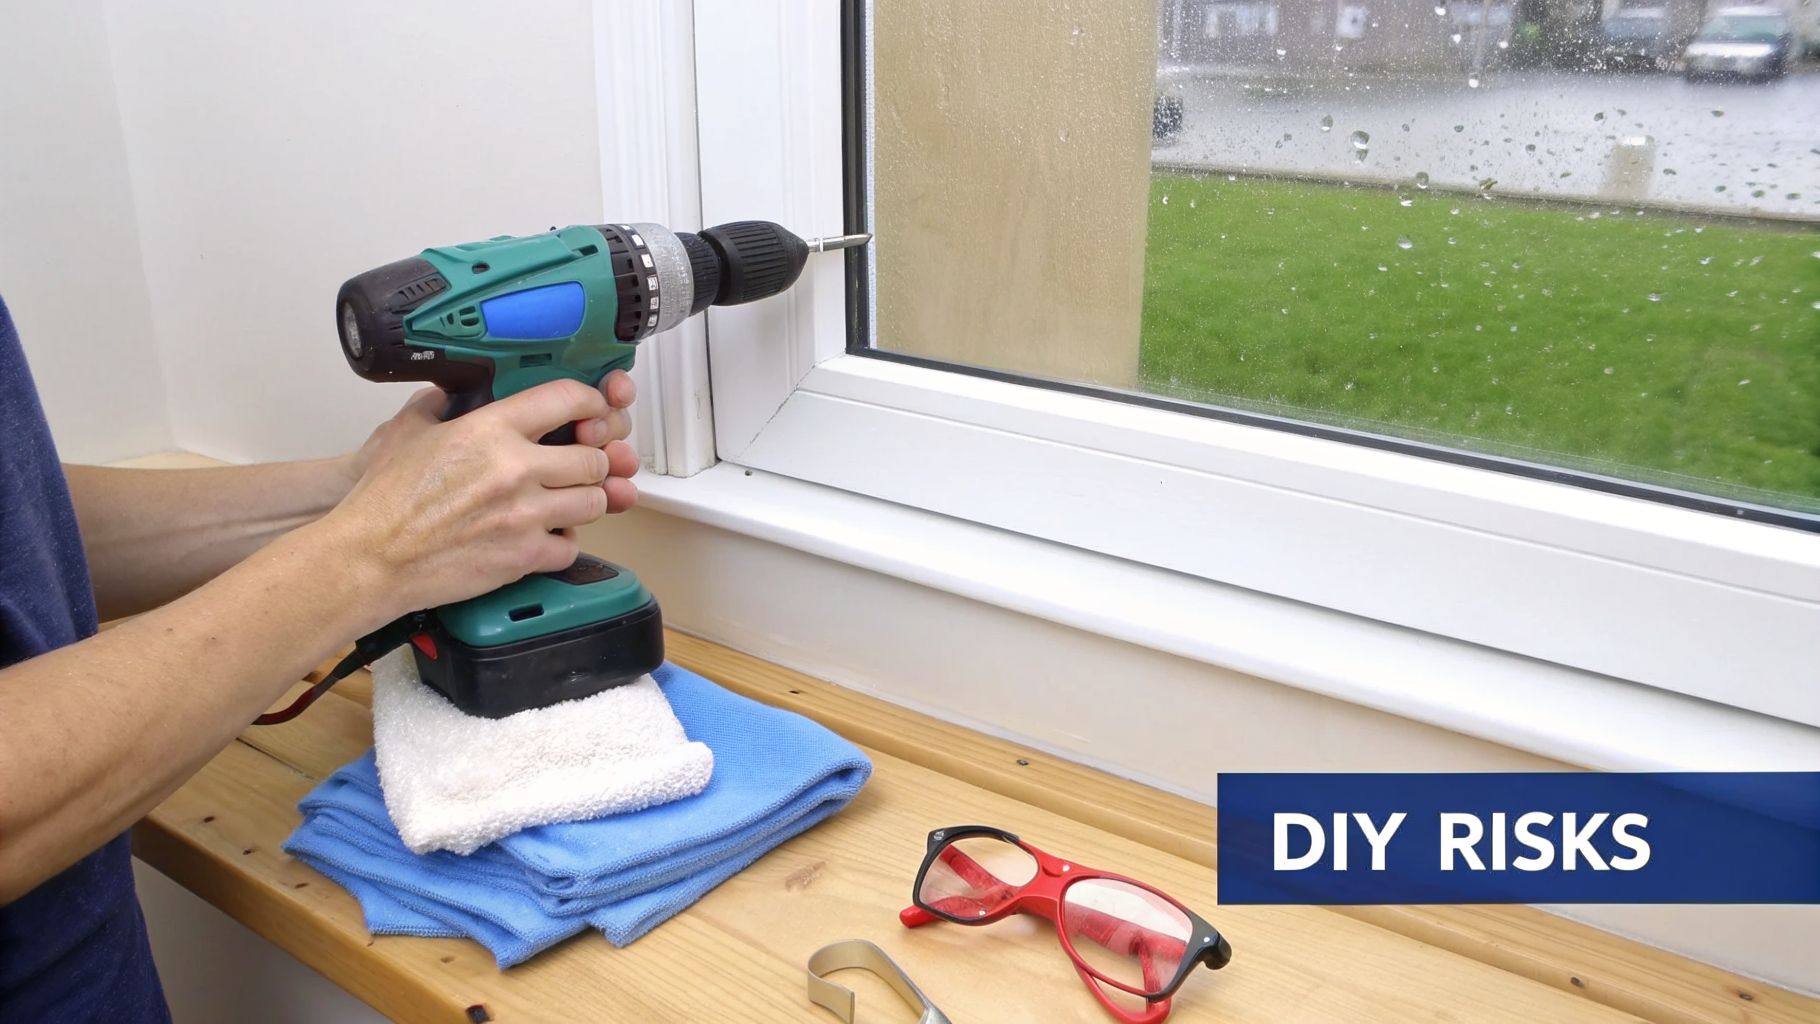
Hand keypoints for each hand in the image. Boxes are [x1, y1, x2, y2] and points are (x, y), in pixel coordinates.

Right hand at [316, 377, 640, 624]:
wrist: (370, 558)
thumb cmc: (383, 501)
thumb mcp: (405, 434)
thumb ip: (434, 406)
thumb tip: (444, 392)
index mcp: (490, 430)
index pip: (566, 399)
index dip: (590, 402)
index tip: (592, 410)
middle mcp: (515, 468)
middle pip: (592, 458)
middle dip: (590, 462)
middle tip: (578, 468)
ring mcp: (524, 515)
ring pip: (594, 502)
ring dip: (585, 502)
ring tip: (566, 503)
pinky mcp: (524, 556)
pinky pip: (572, 547)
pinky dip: (563, 544)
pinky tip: (546, 538)